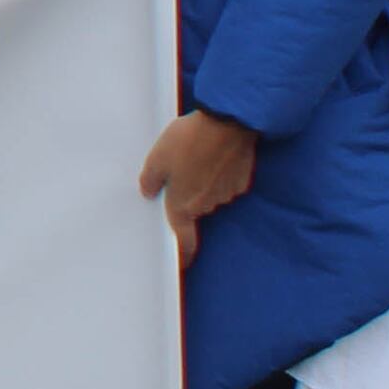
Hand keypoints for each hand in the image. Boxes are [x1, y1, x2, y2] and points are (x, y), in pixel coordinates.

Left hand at [141, 110, 256, 264]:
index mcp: (183, 205)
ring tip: (196, 157)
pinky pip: (225, 183)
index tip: (181, 263)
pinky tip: (213, 156)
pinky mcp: (240, 182)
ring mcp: (226, 194)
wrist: (227, 124)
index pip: (183, 239)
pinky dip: (219, 173)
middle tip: (180, 170)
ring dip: (203, 182)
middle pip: (194, 209)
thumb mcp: (156, 158)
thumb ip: (150, 180)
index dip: (183, 254)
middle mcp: (206, 205)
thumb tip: (148, 192)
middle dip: (187, 195)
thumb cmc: (188, 141)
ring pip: (210, 194)